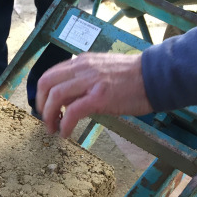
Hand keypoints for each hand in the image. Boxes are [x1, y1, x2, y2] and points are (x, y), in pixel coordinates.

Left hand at [36, 52, 152, 137]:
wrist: (155, 77)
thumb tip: (70, 98)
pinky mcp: (99, 97)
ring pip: (55, 96)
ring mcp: (91, 81)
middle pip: (47, 83)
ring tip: (53, 129)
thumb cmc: (133, 78)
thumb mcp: (102, 71)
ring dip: (49, 116)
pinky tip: (66, 134)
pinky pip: (72, 112)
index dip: (41, 94)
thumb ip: (84, 80)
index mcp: (82, 62)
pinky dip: (65, 125)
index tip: (44, 108)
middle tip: (46, 120)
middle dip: (41, 105)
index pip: (50, 74)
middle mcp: (83, 68)